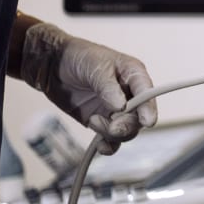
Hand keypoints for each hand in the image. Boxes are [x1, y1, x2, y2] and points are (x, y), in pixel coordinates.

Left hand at [19, 23, 157, 153]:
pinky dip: (108, 146)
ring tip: (93, 121)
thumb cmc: (79, 56)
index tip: (147, 122)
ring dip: (112, 134)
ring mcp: (115, 110)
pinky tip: (100, 146)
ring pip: (126, 131)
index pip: (148, 94)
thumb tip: (121, 106)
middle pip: (138, 118)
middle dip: (126, 125)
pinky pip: (111, 140)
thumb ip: (108, 87)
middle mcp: (129, 94)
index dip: (149, 108)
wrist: (53, 65)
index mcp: (133, 76)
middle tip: (113, 127)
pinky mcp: (101, 121)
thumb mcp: (95, 65)